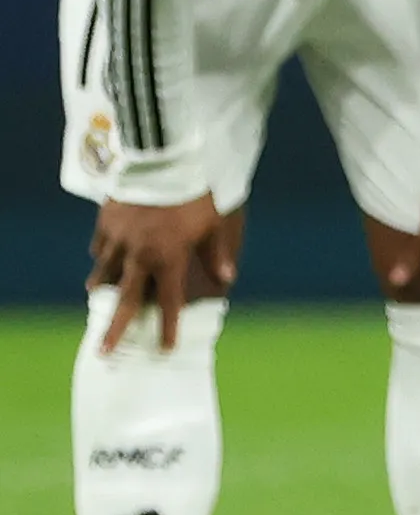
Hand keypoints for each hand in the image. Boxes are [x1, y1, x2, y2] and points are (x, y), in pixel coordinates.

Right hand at [90, 195, 225, 351]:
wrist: (163, 163)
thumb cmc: (194, 194)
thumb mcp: (212, 224)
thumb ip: (216, 253)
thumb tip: (228, 278)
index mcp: (168, 259)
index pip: (170, 302)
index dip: (168, 327)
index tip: (165, 348)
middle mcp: (140, 256)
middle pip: (126, 300)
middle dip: (115, 328)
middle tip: (103, 351)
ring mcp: (119, 240)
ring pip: (107, 272)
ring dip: (103, 287)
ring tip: (97, 299)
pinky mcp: (106, 223)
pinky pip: (102, 246)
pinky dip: (102, 255)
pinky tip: (102, 259)